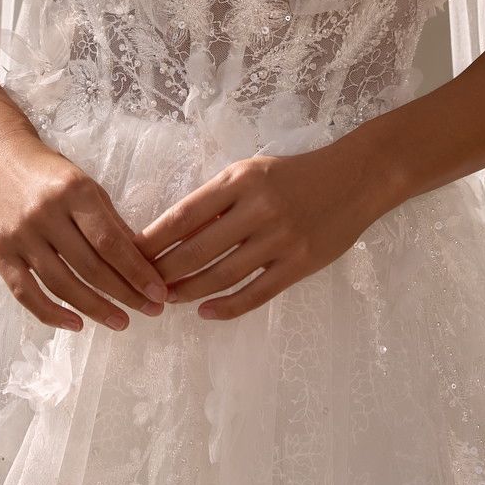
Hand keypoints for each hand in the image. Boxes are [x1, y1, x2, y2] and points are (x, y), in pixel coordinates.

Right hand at [0, 100, 171, 332]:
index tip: (158, 293)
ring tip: (121, 322)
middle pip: (89, 266)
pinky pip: (26, 293)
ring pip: (61, 284)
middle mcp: (45, 213)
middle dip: (124, 294)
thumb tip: (140, 261)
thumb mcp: (85, 184)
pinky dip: (52, 314)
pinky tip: (77, 323)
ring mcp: (19, 235)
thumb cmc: (48, 171)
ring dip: (95, 309)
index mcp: (73, 191)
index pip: (110, 242)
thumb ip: (109, 221)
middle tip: (150, 312)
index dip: (136, 271)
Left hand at [133, 133, 384, 320]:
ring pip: (222, 275)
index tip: (130, 253)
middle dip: (165, 271)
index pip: (185, 214)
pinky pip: (256, 293)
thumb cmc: (294, 174)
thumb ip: (218, 200)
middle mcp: (257, 209)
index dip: (155, 238)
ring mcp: (280, 240)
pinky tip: (206, 312)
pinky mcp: (298, 264)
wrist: (354, 179)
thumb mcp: (252, 172)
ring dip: (190, 291)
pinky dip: (227, 307)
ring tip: (168, 299)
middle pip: (198, 250)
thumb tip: (174, 232)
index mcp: (240, 181)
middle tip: (142, 285)